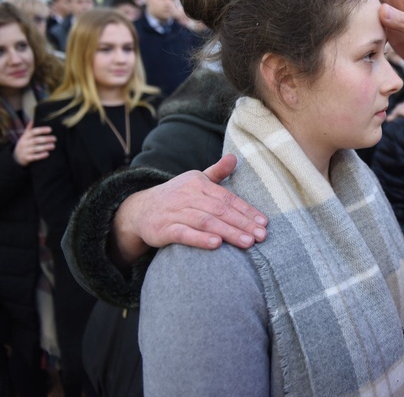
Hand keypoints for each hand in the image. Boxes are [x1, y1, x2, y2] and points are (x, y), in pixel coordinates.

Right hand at [13, 120, 55, 166]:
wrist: (16, 157)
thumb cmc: (25, 144)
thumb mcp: (25, 136)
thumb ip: (29, 129)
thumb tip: (33, 120)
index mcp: (25, 137)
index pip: (33, 132)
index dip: (41, 130)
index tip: (50, 129)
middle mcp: (24, 143)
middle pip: (35, 140)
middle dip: (45, 139)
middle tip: (55, 138)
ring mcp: (25, 151)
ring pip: (35, 148)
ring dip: (45, 147)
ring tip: (53, 146)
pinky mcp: (26, 158)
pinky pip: (34, 157)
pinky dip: (40, 155)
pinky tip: (47, 154)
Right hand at [112, 154, 266, 263]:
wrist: (139, 210)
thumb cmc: (176, 196)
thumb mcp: (196, 180)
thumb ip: (217, 172)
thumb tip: (234, 157)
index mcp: (198, 184)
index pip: (227, 198)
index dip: (246, 210)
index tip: (264, 222)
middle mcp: (188, 196)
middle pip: (220, 210)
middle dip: (243, 223)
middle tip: (262, 235)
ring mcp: (175, 212)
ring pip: (206, 222)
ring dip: (228, 232)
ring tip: (248, 242)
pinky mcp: (163, 229)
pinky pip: (184, 234)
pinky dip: (200, 239)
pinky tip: (217, 245)